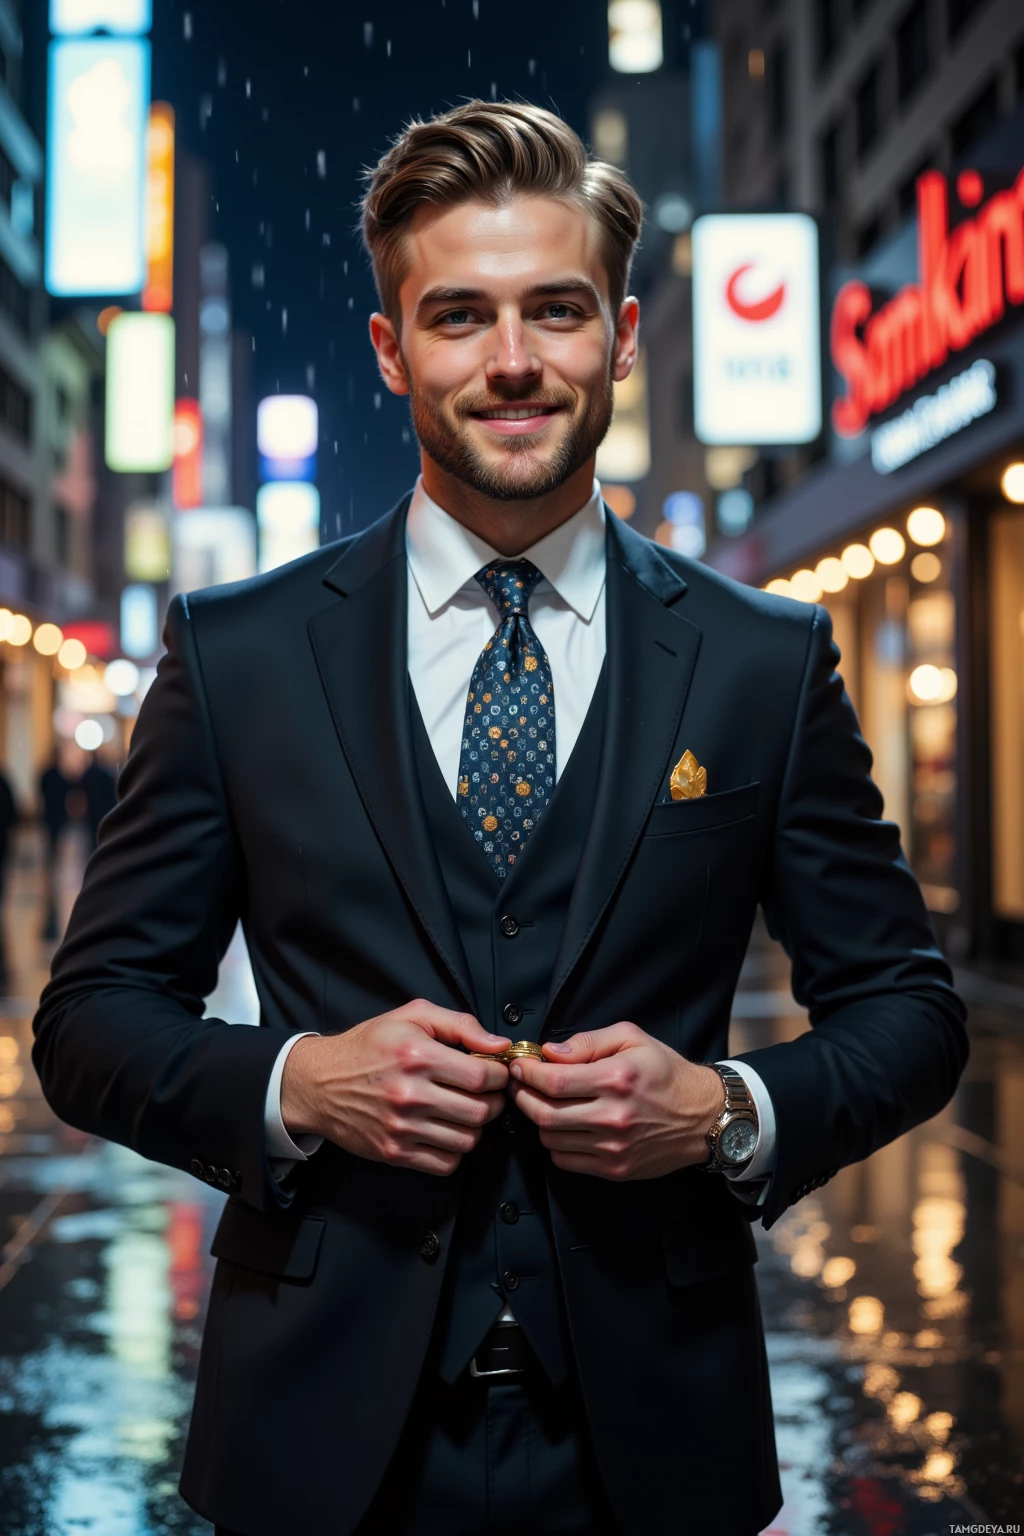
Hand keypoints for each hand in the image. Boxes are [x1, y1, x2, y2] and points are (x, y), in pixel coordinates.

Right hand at [281, 1000, 510, 1175]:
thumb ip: (460, 1024)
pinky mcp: (394, 1153)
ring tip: (464, 1110)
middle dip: (493, 1101)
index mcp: (417, 1056)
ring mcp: (401, 1128)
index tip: (495, 1072)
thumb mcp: (411, 1016)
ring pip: (468, 1140)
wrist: (318, 1082)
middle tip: (485, 1093)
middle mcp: (410, 1095)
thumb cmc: (368, 1046)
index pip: (481, 1076)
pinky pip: (446, 1164)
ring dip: (475, 1126)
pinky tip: (446, 1130)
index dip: (498, 1075)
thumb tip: (499, 1044)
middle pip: (480, 1111)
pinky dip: (454, 1150)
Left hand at [508, 1022, 724, 1180]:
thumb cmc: (667, 1073)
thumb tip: (550, 1053)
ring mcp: (613, 1147)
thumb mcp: (632, 1038)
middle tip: (521, 1085)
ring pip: (551, 1139)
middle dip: (523, 1097)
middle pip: (544, 1113)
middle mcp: (613, 1116)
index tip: (520, 1067)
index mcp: (616, 1079)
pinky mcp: (615, 1169)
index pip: (553, 1081)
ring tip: (544, 1104)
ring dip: (539, 1120)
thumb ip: (587, 1042)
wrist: (704, 1116)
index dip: (527, 1073)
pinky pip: (566, 1161)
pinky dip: (556, 1144)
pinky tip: (564, 1127)